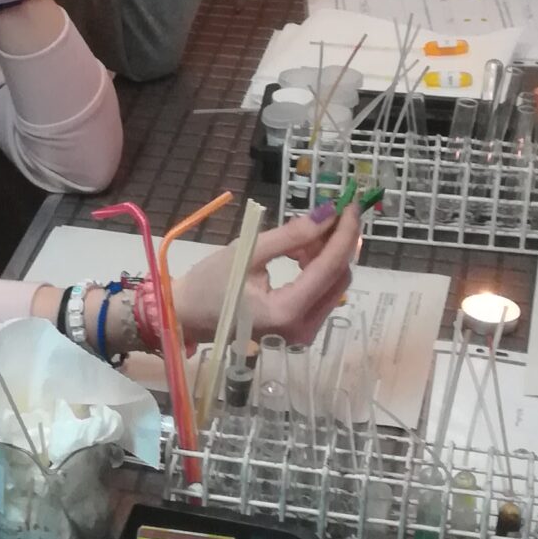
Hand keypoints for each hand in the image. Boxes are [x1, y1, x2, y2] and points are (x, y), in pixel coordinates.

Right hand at [171, 204, 361, 347]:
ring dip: (325, 255)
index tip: (350, 204)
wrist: (188, 316)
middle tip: (324, 215)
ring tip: (301, 236)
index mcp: (286, 311)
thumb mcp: (248, 251)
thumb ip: (291, 235)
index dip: (344, 233)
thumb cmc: (209, 283)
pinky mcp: (300, 331)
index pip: (330, 267)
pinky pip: (321, 294)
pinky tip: (299, 254)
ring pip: (334, 286)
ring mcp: (303, 334)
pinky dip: (317, 269)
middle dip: (336, 243)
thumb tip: (328, 214)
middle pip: (339, 278)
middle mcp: (302, 328)